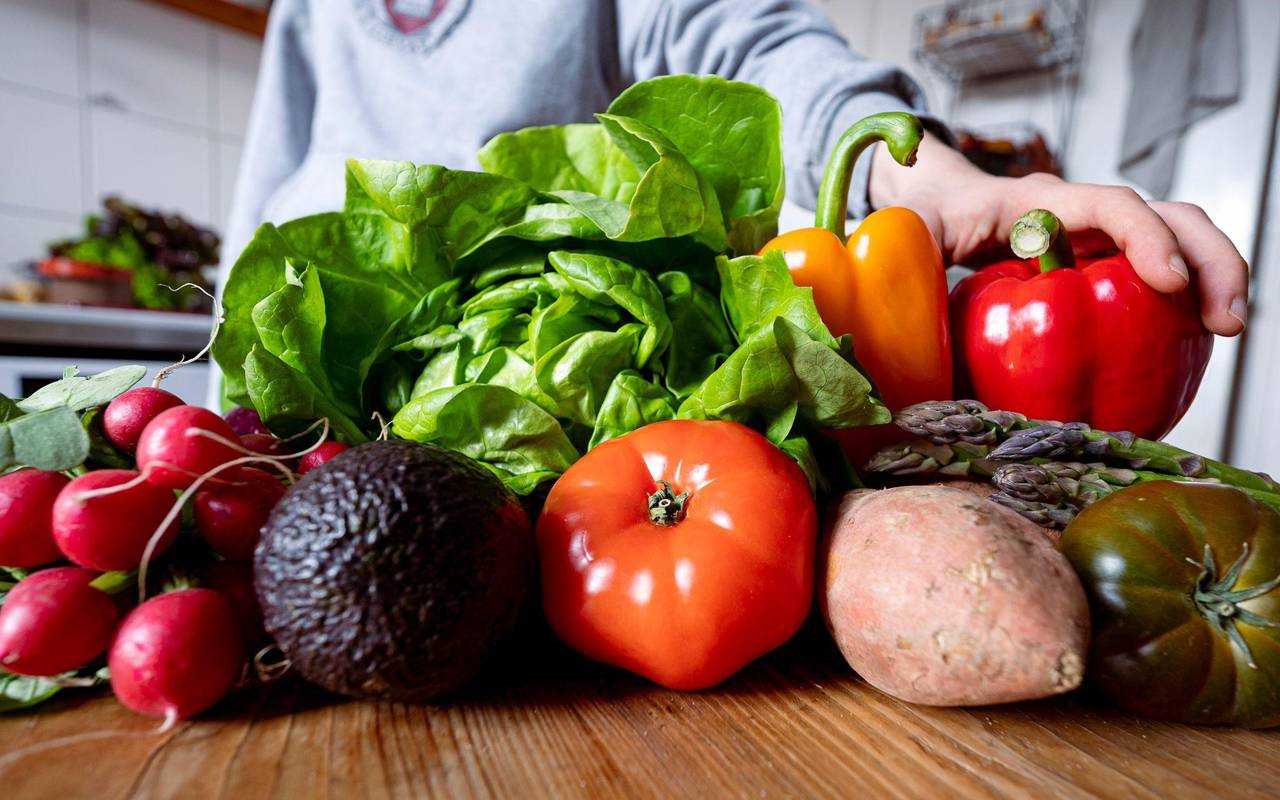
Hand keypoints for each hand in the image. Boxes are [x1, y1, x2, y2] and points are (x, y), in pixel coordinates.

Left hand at [869, 134, 1248, 335]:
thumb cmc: (922, 212)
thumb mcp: (906, 230)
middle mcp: (1079, 211)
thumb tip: (892, 307)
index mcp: (1037, 202)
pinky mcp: (1102, 261)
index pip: (1109, 205)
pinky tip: (1191, 343)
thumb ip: (902, 257)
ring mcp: (1097, 235)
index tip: (1168, 283)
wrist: (932, 195)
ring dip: (1211, 278)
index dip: (1144, 238)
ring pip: (1176, 239)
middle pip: (1167, 216)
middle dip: (1208, 260)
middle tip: (1226, 320)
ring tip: (1225, 330)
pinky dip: (1184, 301)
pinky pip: (1155, 273)